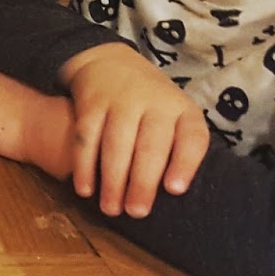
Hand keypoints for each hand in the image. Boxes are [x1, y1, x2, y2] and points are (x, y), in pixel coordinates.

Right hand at [58, 43, 208, 217]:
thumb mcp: (175, 116)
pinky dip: (84, 165)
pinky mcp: (90, 103)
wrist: (110, 62)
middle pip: (150, 146)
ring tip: (111, 209)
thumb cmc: (152, 106)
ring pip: (116, 144)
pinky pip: (86, 137)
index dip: (184, 163)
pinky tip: (84, 189)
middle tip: (137, 213)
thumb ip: (180, 149)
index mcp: (182, 110)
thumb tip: (175, 197)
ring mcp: (120, 101)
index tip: (174, 190)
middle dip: (143, 182)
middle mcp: (154, 102)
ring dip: (112, 180)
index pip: (191, 137)